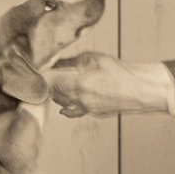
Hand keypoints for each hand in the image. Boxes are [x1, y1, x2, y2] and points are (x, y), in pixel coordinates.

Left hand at [46, 53, 174, 117]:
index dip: (41, 76)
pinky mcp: (92, 114)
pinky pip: (73, 111)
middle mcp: (79, 100)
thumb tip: (54, 61)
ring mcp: (85, 109)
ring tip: (55, 86)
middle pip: (53, 94)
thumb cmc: (120, 72)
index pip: (50, 82)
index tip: (34, 70)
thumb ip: (71, 61)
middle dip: (47, 85)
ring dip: (57, 95)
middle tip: (43, 76)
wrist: (140, 90)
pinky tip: (65, 103)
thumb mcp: (94, 59)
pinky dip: (67, 106)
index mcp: (79, 84)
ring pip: (62, 104)